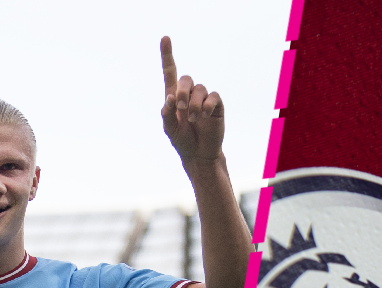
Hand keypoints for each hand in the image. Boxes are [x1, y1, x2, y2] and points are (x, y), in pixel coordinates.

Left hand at [160, 36, 223, 163]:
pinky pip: (213, 96)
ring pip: (199, 89)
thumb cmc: (182, 141)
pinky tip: (203, 116)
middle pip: (186, 79)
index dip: (167, 55)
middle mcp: (189, 94)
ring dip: (194, 104)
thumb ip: (166, 114)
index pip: (170, 72)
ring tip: (194, 119)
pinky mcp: (216, 106)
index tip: (165, 38)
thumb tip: (170, 97)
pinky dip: (207, 105)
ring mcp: (203, 99)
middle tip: (181, 108)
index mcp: (174, 96)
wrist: (199, 155)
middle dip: (182, 92)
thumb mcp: (169, 129)